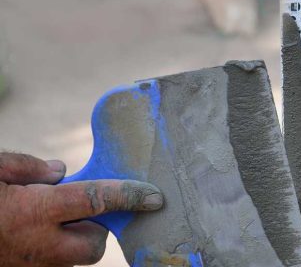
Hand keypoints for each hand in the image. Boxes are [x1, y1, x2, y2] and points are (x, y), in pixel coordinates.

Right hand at [0, 153, 163, 265]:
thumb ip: (23, 166)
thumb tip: (58, 172)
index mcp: (32, 212)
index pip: (97, 200)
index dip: (130, 196)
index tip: (154, 197)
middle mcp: (35, 247)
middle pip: (92, 246)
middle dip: (94, 229)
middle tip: (74, 210)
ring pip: (70, 261)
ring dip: (70, 242)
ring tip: (45, 222)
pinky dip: (50, 253)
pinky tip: (29, 235)